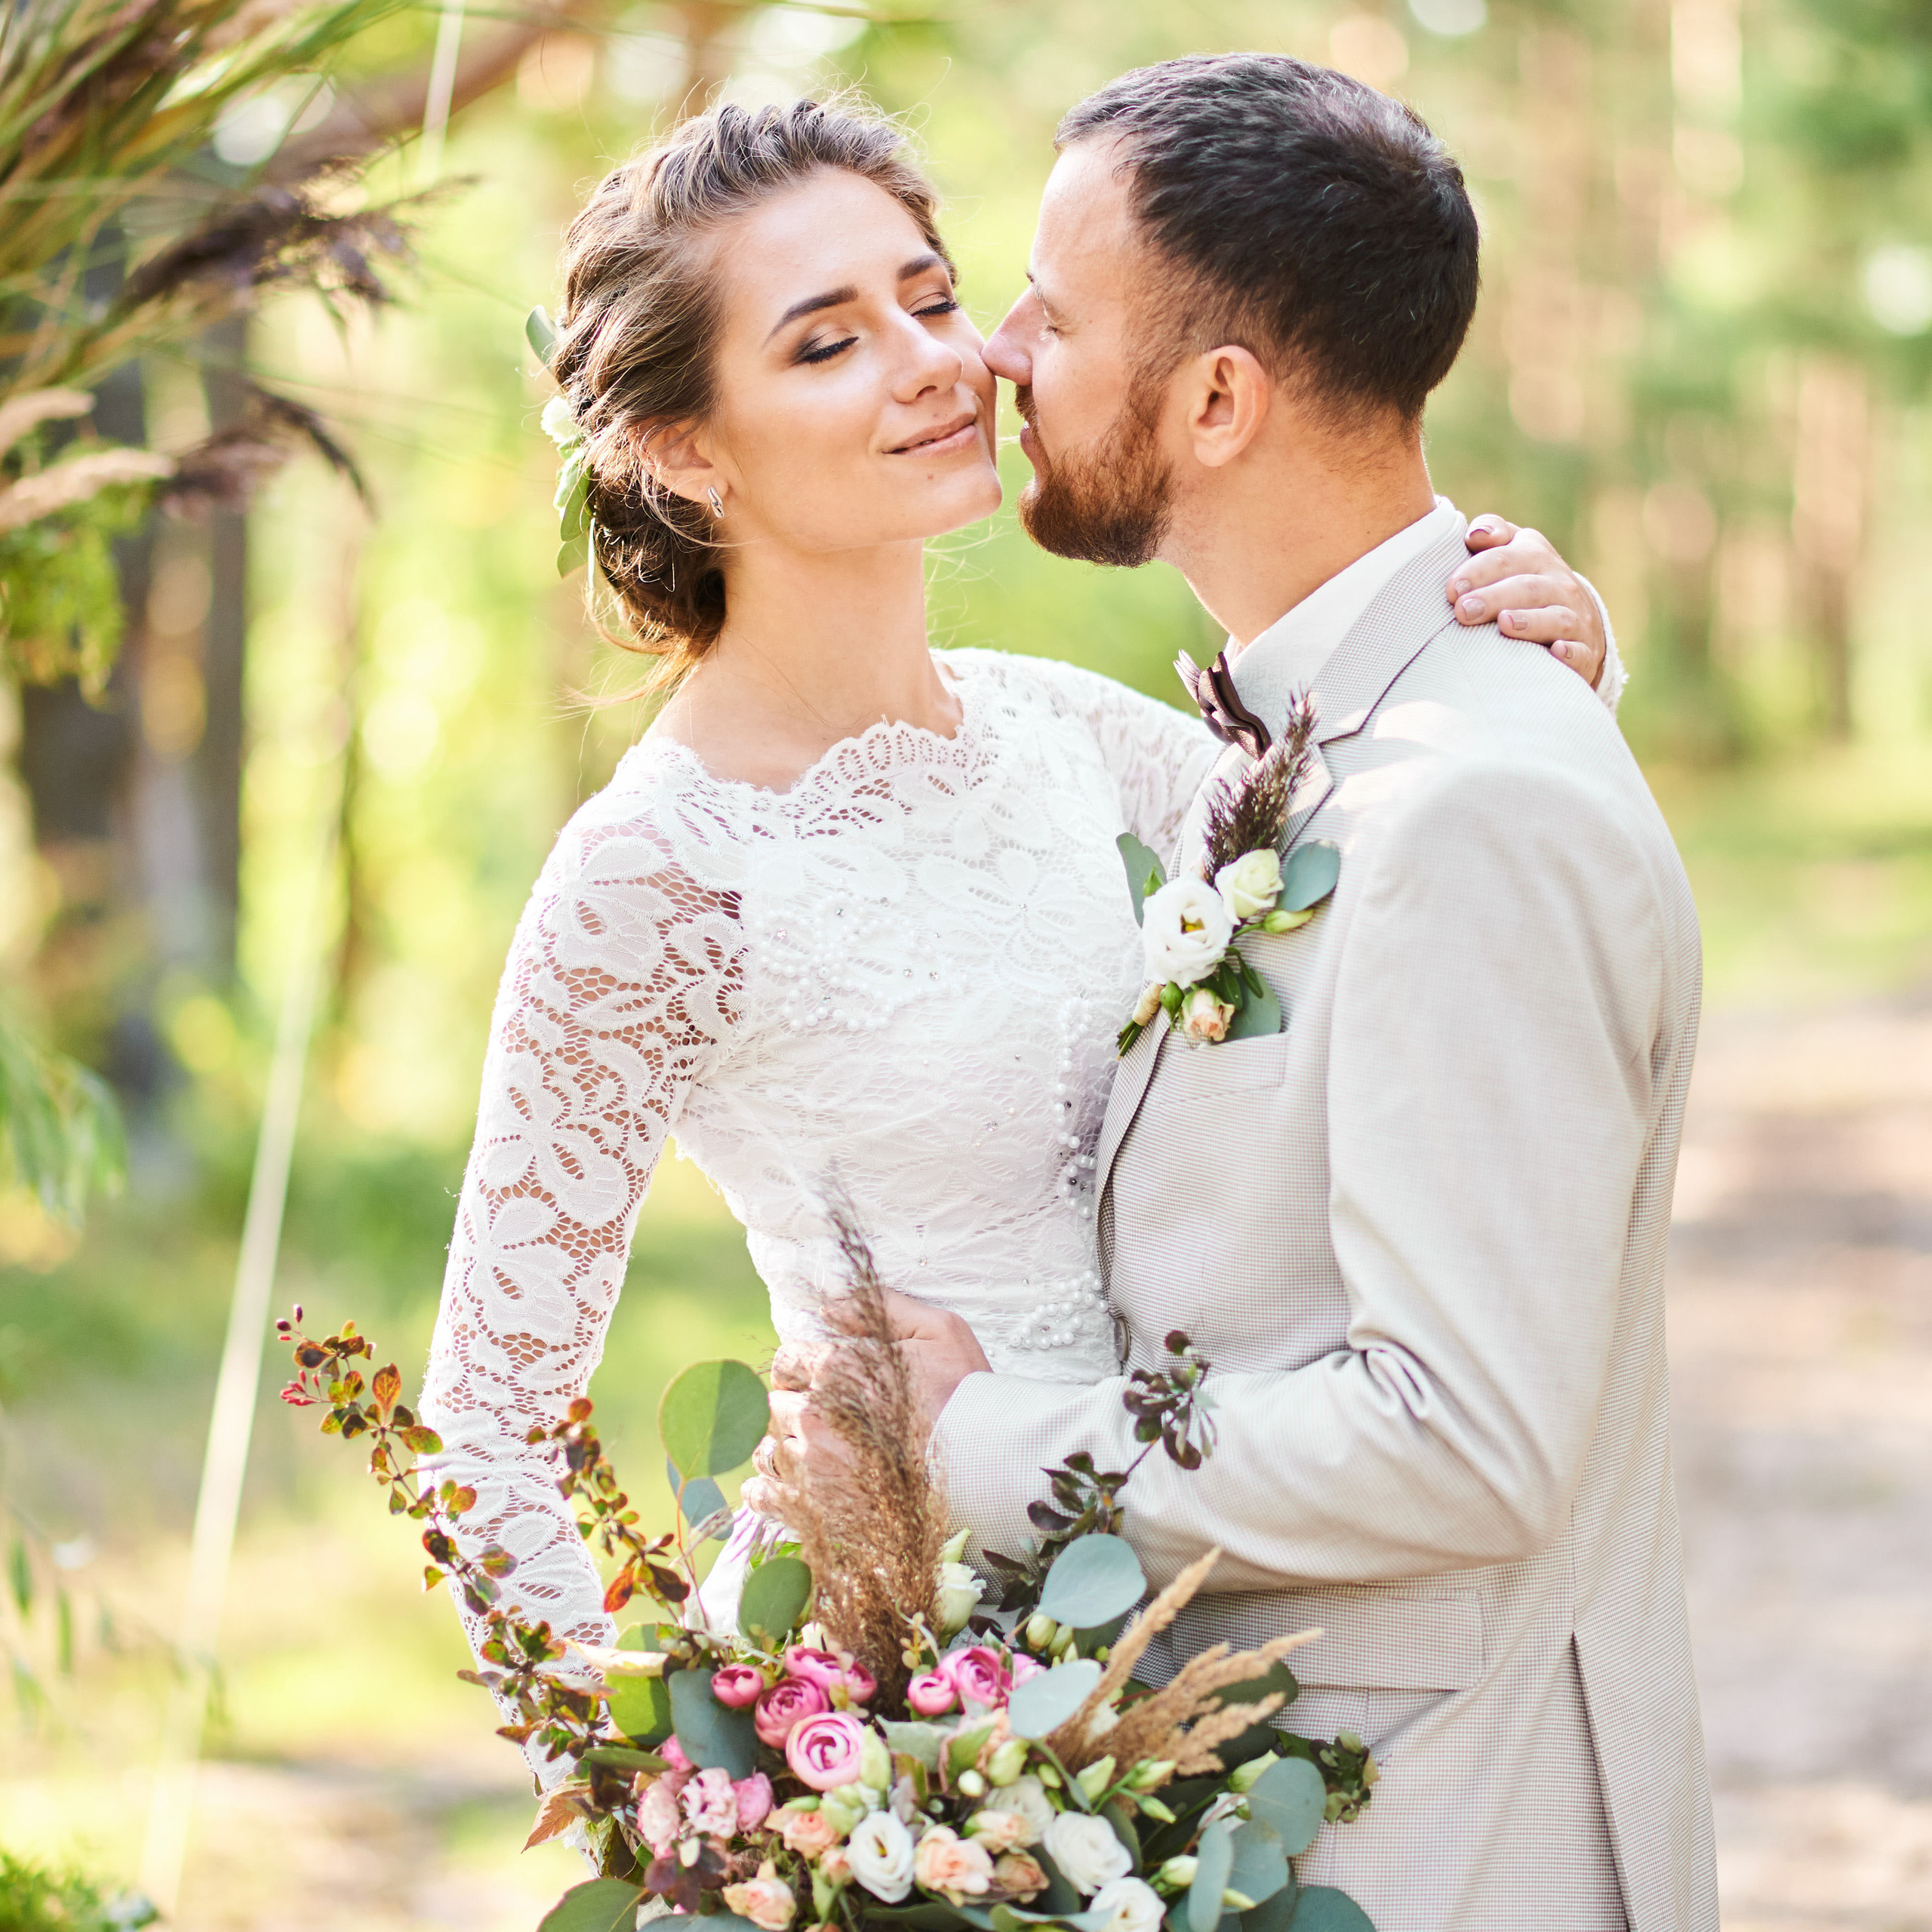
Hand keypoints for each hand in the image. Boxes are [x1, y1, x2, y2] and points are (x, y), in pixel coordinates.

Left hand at [740, 1293, 990, 1520]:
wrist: (985, 1468)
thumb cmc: (965, 1395)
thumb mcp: (938, 1331)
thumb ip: (880, 1308)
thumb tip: (829, 1305)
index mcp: (837, 1369)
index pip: (787, 1360)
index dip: (801, 1367)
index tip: (818, 1378)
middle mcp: (815, 1417)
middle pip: (777, 1404)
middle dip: (798, 1406)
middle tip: (827, 1417)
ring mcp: (814, 1467)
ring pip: (769, 1449)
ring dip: (785, 1447)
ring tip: (814, 1453)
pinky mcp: (816, 1509)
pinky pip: (765, 1496)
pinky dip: (767, 1491)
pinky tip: (784, 1487)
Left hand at [1448, 516, 1605, 687]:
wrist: (1579, 615)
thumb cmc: (1526, 579)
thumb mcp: (1515, 548)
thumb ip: (1492, 532)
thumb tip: (1474, 534)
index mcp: (1535, 556)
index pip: (1505, 558)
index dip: (1477, 571)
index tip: (1451, 590)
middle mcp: (1558, 585)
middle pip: (1526, 588)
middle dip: (1494, 598)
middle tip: (1463, 611)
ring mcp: (1574, 617)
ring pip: (1555, 618)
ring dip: (1530, 622)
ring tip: (1504, 623)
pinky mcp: (1584, 649)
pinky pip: (1580, 651)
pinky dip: (1571, 653)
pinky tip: (1557, 652)